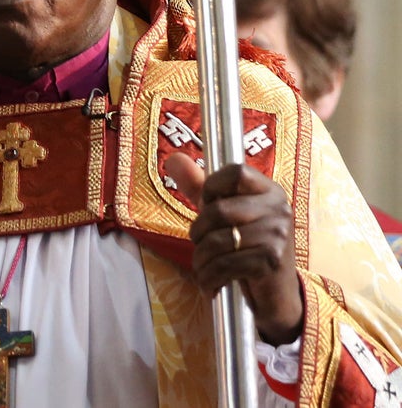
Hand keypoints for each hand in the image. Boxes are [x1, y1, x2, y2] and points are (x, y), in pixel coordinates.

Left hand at [166, 152, 303, 344]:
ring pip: (219, 240)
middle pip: (220, 209)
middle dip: (199, 231)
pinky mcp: (271, 261)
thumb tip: (174, 159)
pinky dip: (210, 277)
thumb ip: (199, 186)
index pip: (236, 171)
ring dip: (201, 259)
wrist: (276, 294)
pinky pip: (226, 264)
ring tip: (201, 267)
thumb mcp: (225, 213)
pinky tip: (210, 283)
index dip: (212, 186)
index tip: (206, 204)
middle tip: (198, 244)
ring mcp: (277, 235)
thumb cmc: (246, 246)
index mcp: (269, 190)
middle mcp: (278, 208)